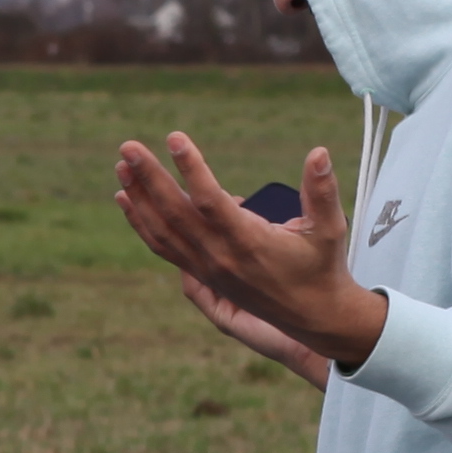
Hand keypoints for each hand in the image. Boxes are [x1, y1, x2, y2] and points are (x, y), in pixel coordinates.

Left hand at [110, 133, 389, 388]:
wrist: (312, 315)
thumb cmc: (321, 266)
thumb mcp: (329, 228)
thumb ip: (322, 191)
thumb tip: (319, 152)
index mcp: (249, 242)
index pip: (210, 201)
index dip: (191, 168)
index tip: (174, 137)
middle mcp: (220, 256)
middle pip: (175, 212)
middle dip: (149, 177)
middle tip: (129, 146)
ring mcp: (206, 267)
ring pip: (162, 230)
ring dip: (138, 196)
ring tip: (121, 164)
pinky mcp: (201, 272)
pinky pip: (162, 245)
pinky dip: (141, 221)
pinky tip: (125, 198)